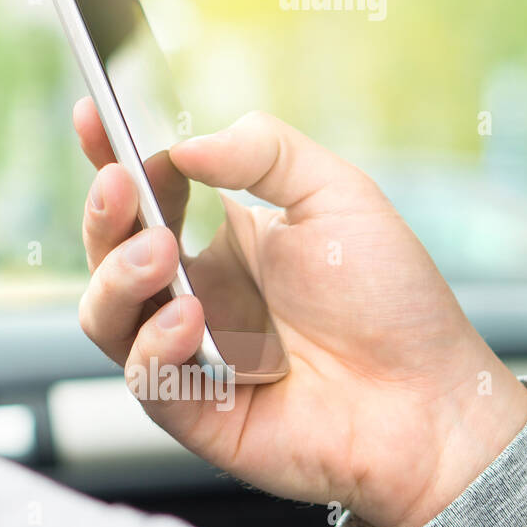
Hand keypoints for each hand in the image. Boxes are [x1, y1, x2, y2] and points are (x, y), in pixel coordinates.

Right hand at [73, 100, 526, 526]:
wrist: (432, 402)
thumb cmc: (389, 302)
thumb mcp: (336, 196)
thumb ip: (263, 152)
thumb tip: (186, 146)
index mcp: (215, 247)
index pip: (141, 198)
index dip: (107, 158)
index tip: (93, 116)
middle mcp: (189, 298)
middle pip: (105, 254)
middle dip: (102, 216)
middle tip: (122, 188)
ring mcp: (185, 355)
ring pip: (104, 315)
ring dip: (118, 276)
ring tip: (160, 254)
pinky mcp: (190, 411)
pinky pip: (142, 375)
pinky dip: (155, 342)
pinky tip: (191, 318)